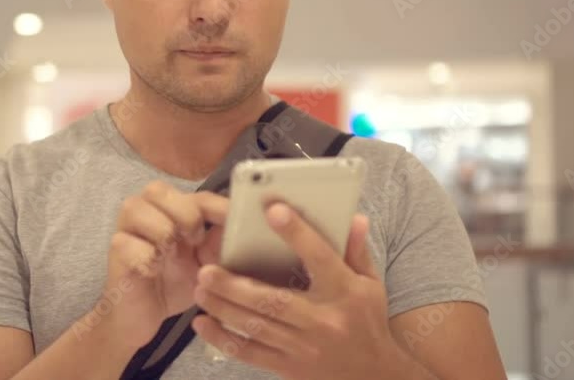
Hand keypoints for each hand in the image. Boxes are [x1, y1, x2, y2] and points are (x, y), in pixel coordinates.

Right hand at [98, 181, 227, 349]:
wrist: (142, 316)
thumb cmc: (174, 283)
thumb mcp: (206, 264)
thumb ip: (220, 243)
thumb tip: (243, 227)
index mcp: (172, 208)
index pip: (198, 196)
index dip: (218, 207)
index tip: (238, 221)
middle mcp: (146, 209)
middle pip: (160, 190)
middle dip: (184, 215)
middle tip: (194, 241)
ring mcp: (125, 227)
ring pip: (139, 210)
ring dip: (162, 234)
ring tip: (168, 256)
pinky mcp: (115, 249)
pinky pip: (130, 244)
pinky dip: (146, 260)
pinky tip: (151, 272)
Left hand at [190, 204, 402, 379]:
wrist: (374, 376)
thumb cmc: (367, 321)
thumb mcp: (371, 283)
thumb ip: (356, 250)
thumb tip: (352, 217)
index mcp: (345, 292)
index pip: (320, 257)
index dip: (297, 234)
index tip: (274, 211)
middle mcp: (323, 320)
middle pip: (274, 301)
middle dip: (236, 286)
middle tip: (206, 269)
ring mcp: (304, 347)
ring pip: (256, 327)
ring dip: (223, 308)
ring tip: (200, 290)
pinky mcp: (289, 368)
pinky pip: (250, 354)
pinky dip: (223, 340)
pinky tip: (202, 323)